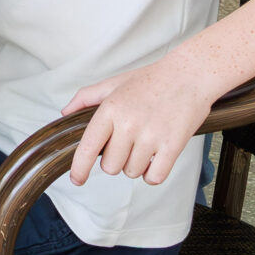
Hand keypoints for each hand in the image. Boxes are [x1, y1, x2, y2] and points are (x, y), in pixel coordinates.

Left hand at [62, 54, 222, 188]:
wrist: (189, 74)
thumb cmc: (151, 79)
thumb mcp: (114, 83)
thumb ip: (86, 97)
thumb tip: (65, 112)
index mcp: (110, 108)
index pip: (88, 146)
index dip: (79, 168)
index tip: (77, 179)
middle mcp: (128, 123)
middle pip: (110, 166)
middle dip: (115, 160)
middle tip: (127, 143)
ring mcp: (151, 136)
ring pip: (131, 173)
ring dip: (136, 165)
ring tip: (145, 144)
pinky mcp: (173, 146)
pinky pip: (154, 177)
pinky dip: (153, 174)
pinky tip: (156, 158)